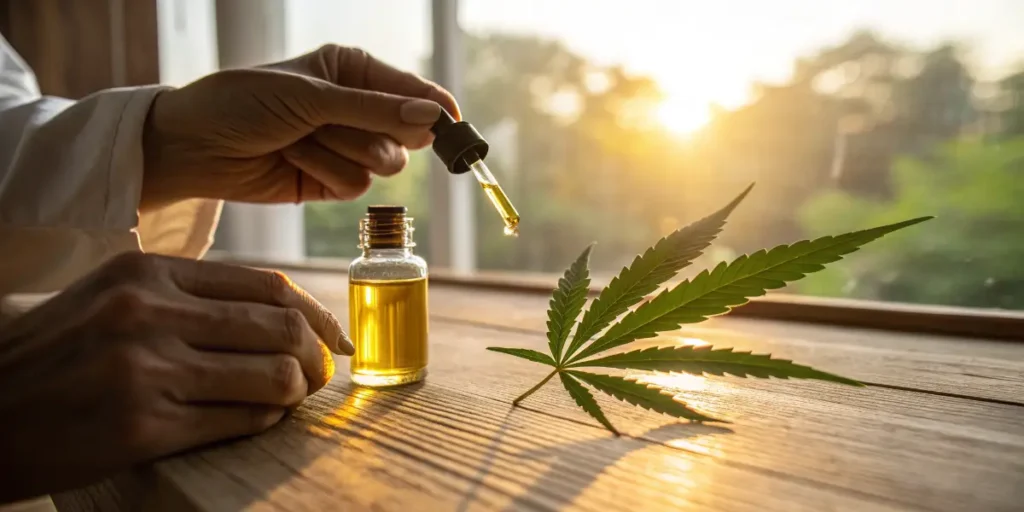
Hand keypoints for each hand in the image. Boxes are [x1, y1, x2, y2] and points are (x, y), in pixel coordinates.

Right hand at [0, 252, 350, 502]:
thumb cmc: (55, 355)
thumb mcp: (112, 299)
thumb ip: (188, 297)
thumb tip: (283, 314)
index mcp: (147, 273)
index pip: (267, 284)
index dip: (316, 314)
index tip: (333, 337)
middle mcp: (148, 312)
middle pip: (281, 327)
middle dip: (316, 357)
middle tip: (318, 375)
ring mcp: (145, 369)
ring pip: (273, 376)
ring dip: (296, 392)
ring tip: (288, 399)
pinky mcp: (142, 426)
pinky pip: (241, 421)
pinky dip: (264, 422)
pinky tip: (257, 419)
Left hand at [140, 44, 459, 209]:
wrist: (191, 145)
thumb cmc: (242, 103)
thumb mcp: (310, 98)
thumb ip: (374, 110)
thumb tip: (431, 119)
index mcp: (352, 70)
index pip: (412, 91)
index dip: (435, 110)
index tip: (454, 127)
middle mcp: (354, 107)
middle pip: (405, 135)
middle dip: (373, 135)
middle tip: (335, 126)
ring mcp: (343, 146)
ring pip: (382, 166)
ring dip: (338, 154)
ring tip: (297, 140)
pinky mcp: (328, 180)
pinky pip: (355, 187)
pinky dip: (324, 174)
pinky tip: (290, 159)